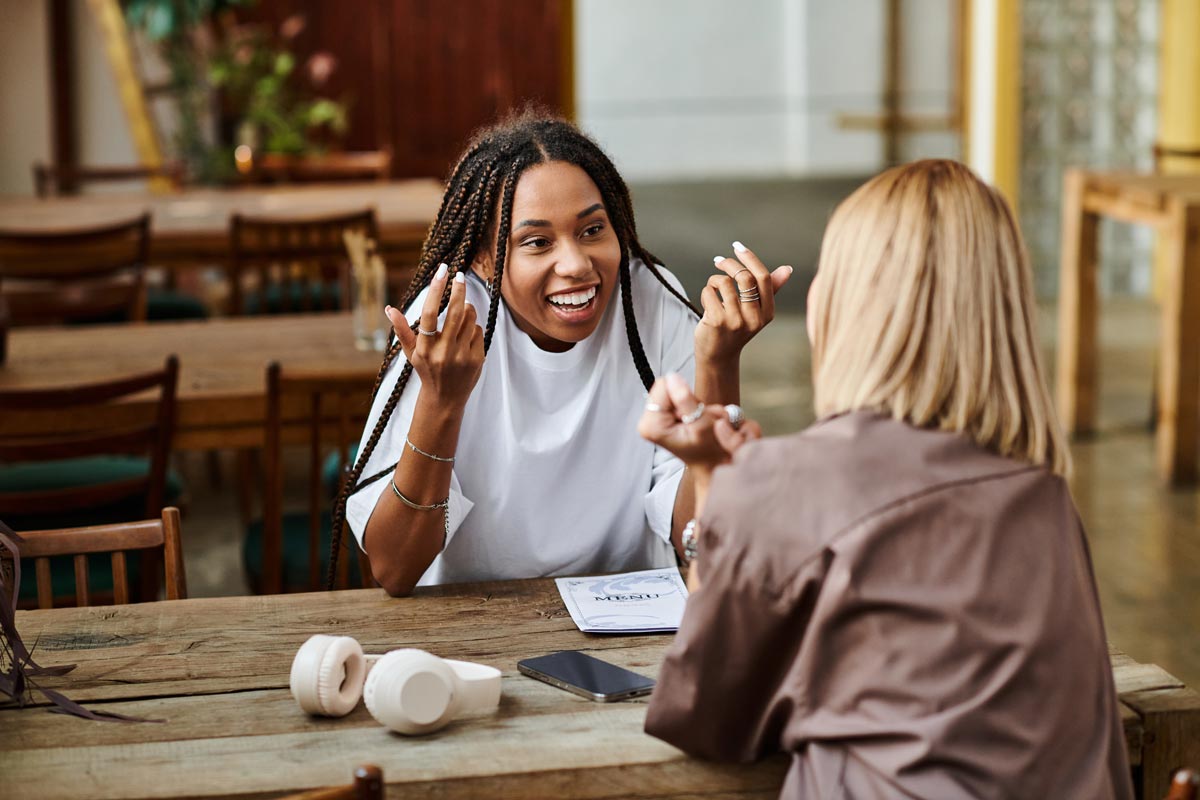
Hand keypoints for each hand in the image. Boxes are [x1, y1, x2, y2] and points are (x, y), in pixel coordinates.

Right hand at [387, 264, 483, 407]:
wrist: (445, 399)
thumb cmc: (427, 370)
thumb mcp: (411, 352)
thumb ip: (401, 330)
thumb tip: (389, 309)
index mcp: (425, 348)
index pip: (429, 313)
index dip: (435, 290)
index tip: (442, 271)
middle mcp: (443, 352)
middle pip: (455, 312)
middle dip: (459, 289)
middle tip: (459, 275)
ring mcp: (462, 356)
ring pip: (470, 319)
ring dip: (466, 309)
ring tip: (460, 314)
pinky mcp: (477, 359)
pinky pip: (478, 331)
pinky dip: (473, 328)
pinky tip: (466, 337)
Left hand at [637, 374, 761, 482]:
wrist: (712, 463)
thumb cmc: (710, 449)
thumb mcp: (702, 424)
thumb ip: (686, 400)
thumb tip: (673, 377)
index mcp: (652, 425)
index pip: (663, 386)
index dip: (683, 392)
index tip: (694, 411)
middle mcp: (647, 422)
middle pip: (666, 387)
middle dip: (686, 398)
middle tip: (698, 417)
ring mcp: (652, 420)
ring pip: (673, 391)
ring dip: (691, 403)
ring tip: (699, 421)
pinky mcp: (660, 418)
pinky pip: (675, 398)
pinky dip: (690, 406)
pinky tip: (695, 421)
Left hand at [694, 241, 791, 365]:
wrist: (719, 356)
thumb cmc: (737, 328)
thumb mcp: (756, 311)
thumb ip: (770, 289)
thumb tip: (788, 269)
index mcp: (768, 313)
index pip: (763, 278)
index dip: (750, 258)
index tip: (738, 247)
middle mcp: (754, 318)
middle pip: (744, 277)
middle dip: (729, 264)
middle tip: (719, 261)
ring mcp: (735, 321)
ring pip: (723, 282)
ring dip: (714, 280)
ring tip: (713, 288)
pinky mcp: (716, 322)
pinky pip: (709, 292)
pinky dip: (706, 292)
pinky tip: (707, 302)